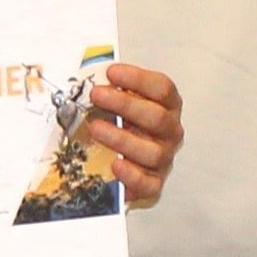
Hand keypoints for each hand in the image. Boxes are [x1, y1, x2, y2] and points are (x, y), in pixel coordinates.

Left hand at [80, 63, 182, 205]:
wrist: (121, 162)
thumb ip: (111, 90)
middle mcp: (169, 132)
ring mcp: (163, 159)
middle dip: (125, 104)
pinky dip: (132, 176)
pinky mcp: (153, 184)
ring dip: (122, 139)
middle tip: (97, 95)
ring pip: (152, 152)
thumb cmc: (123, 125)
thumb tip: (88, 76)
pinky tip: (115, 165)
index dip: (138, 79)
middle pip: (157, 117)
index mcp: (167, 106)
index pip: (162, 89)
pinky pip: (148, 184)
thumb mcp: (118, 103)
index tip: (112, 73)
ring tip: (96, 128)